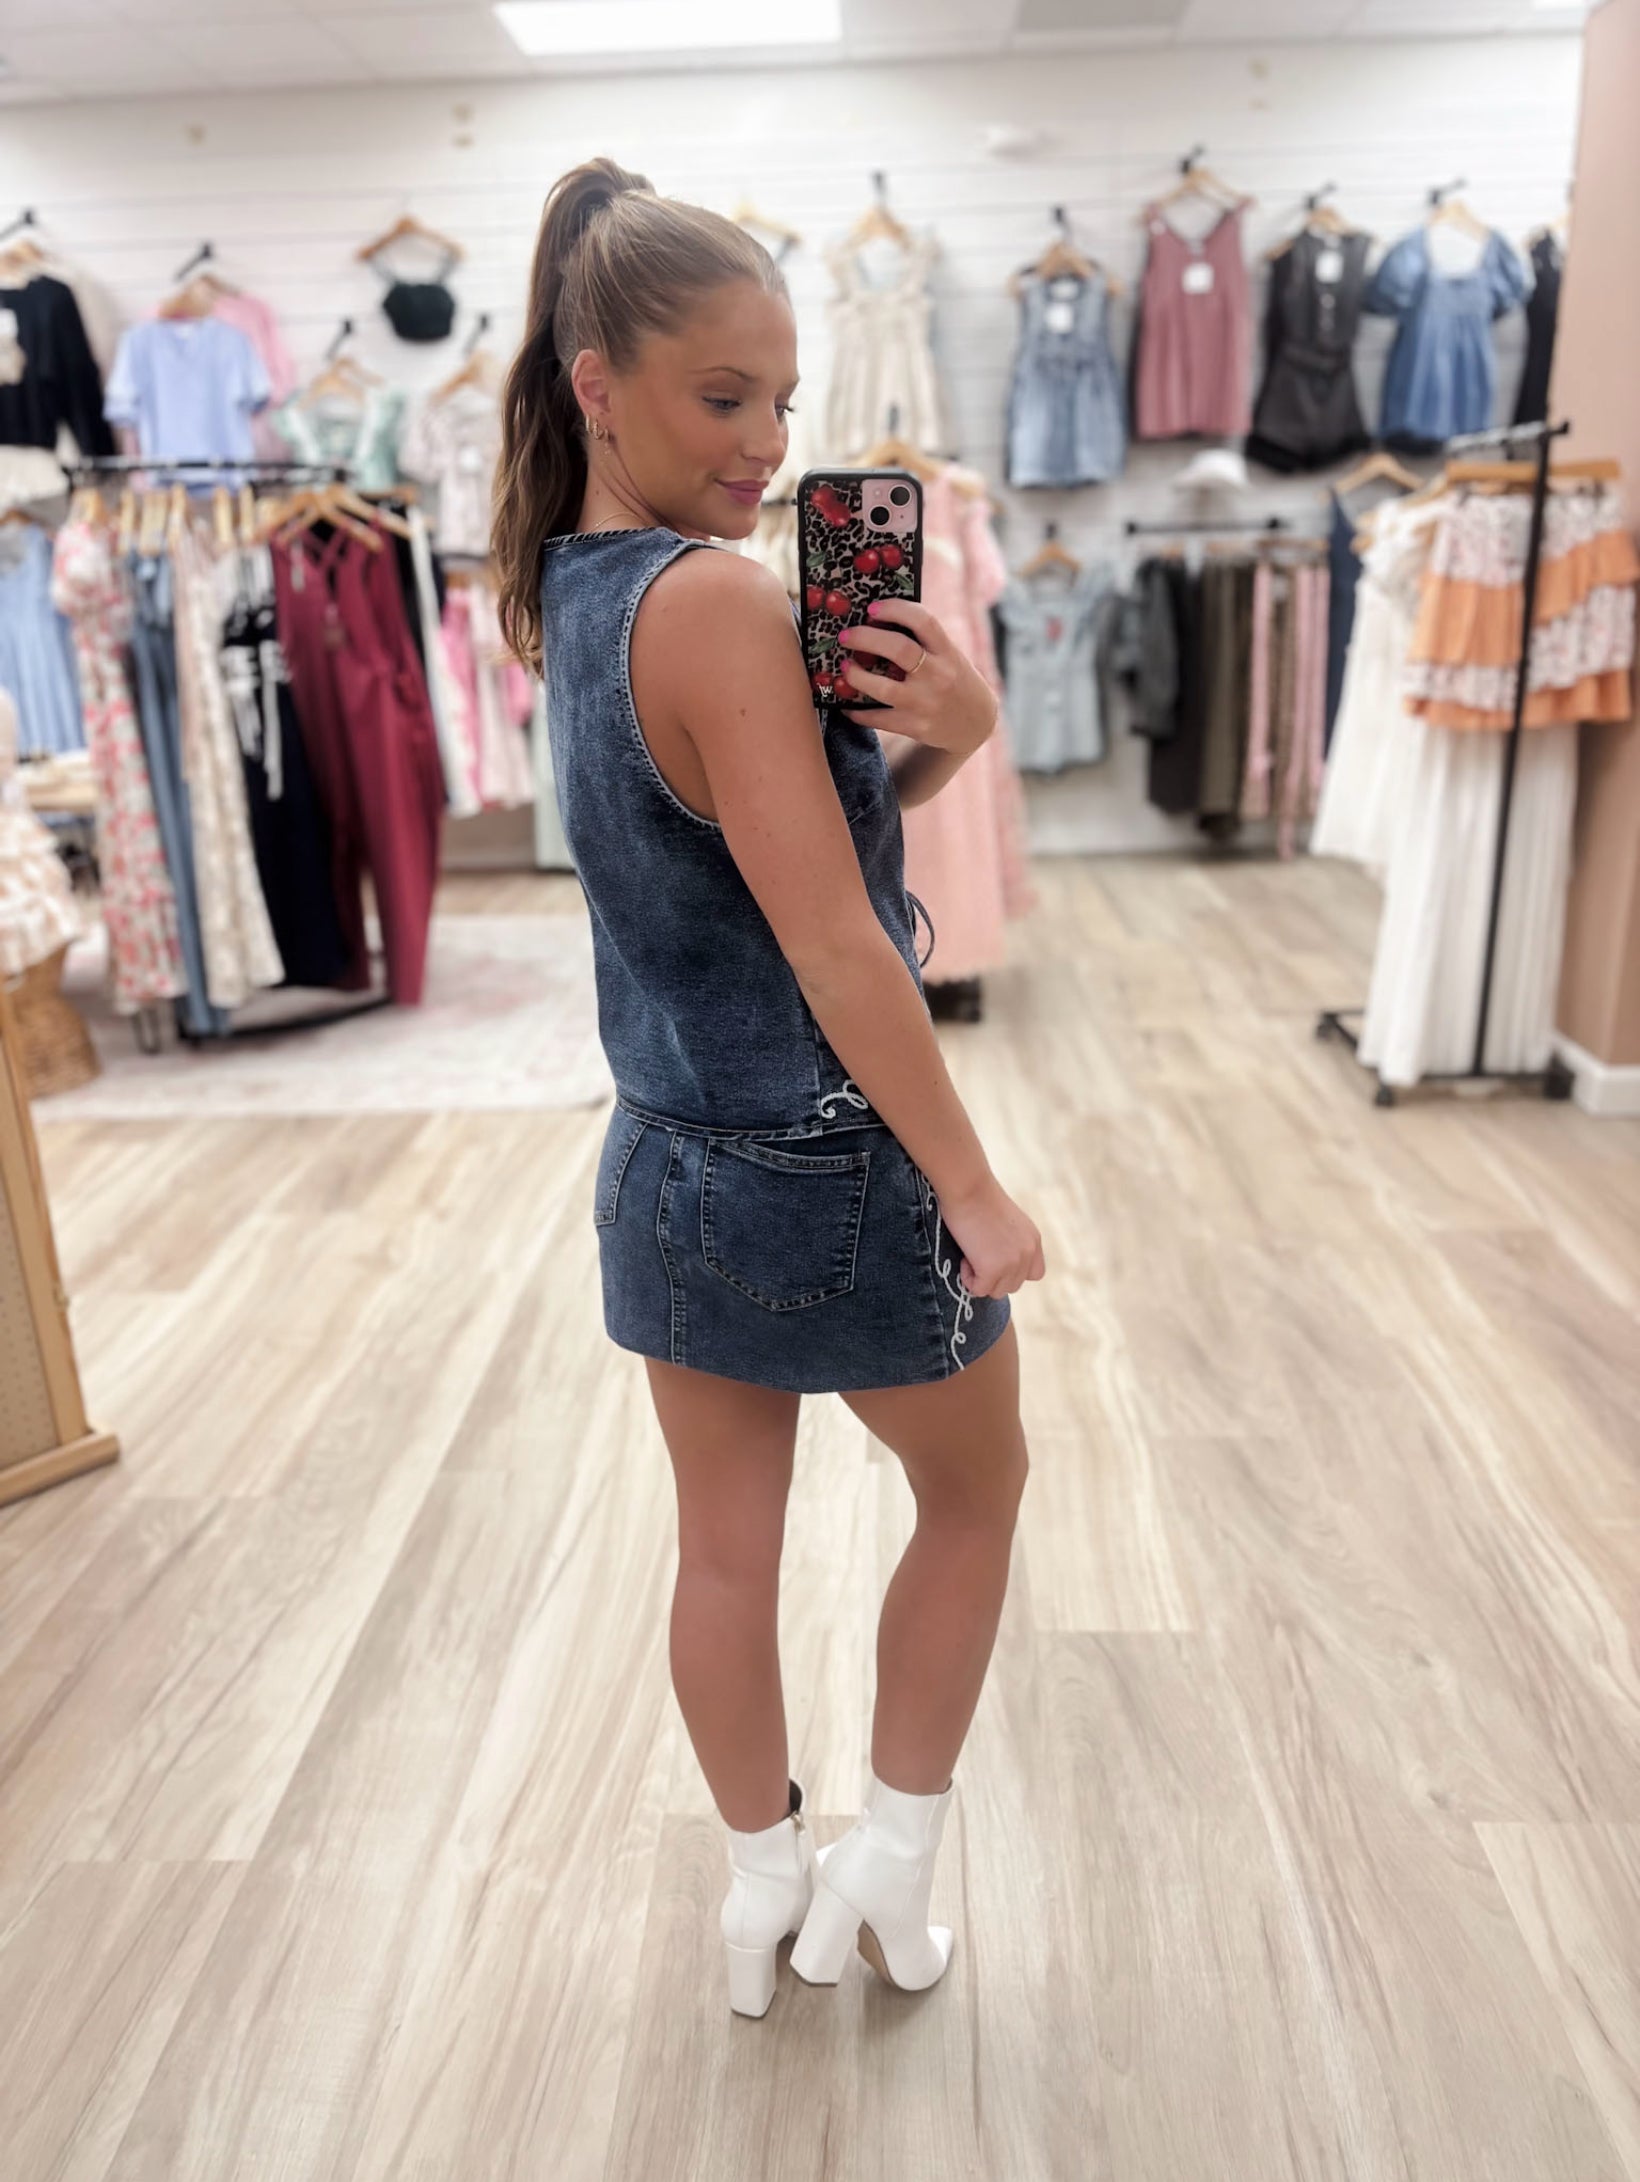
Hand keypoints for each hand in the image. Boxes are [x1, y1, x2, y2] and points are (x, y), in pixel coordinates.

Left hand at [835, 599, 997, 757]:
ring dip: (857, 676)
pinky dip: (858, 712)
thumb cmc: (955, 681)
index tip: (872, 608)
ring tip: (844, 668)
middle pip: (899, 649)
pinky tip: (847, 704)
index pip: (924, 621)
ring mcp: (926, 704)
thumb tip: (879, 620)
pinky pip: (879, 719)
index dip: (895, 609)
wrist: (975, 725)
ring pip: (884, 688)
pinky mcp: (916, 727)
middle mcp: (939, 676)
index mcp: (948, 652)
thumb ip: (924, 641)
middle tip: (846, 636)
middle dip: (866, 638)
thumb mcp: (950, 656)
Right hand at [934, 1174, 1045, 1299]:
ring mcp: (1013, 1263)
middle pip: (1012, 1286)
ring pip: (996, 1291)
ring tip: (970, 1252)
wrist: (967, 1187)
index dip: (1012, 1271)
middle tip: (977, 1251)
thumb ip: (1010, 1243)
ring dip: (980, 1278)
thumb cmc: (977, 1196)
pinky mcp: (993, 1270)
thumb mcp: (1006, 1221)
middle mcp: (1029, 1253)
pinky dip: (968, 1278)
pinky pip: (978, 1289)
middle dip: (993, 1275)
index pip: (1034, 1274)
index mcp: (1033, 1240)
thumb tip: (996, 1262)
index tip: (993, 1257)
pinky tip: (964, 1257)